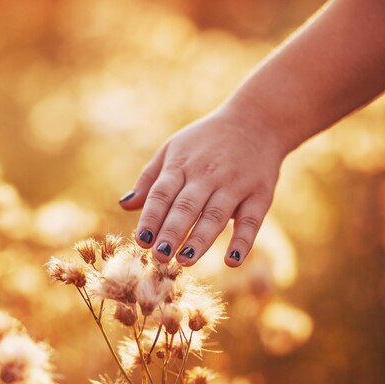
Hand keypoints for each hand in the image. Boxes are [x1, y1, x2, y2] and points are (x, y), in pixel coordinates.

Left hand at [119, 107, 285, 266]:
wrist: (256, 121)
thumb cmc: (205, 141)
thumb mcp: (173, 150)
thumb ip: (150, 180)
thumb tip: (125, 206)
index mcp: (181, 165)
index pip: (162, 194)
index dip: (151, 218)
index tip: (141, 241)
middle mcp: (207, 175)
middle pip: (186, 207)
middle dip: (171, 233)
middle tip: (159, 257)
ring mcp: (234, 184)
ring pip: (215, 215)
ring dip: (200, 240)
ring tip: (185, 261)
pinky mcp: (260, 194)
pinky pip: (251, 220)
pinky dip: (243, 241)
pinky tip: (232, 261)